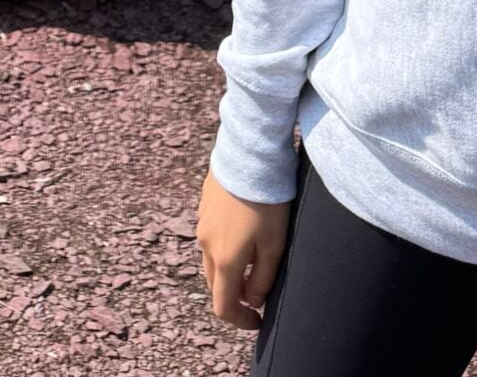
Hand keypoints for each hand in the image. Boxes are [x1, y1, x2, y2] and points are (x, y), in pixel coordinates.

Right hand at [197, 167, 292, 330]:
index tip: (257, 322)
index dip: (240, 321)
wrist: (249, 154)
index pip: (223, 306)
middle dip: (234, 293)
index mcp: (225, 260)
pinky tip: (244, 227)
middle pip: (215, 283)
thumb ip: (263, 279)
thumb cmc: (267, 201)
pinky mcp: (204, 204)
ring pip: (212, 258)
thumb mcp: (275, 244)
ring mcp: (202, 223)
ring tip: (253, 255)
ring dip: (228, 267)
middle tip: (257, 289)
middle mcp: (206, 244)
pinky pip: (212, 234)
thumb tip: (253, 299)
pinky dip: (224, 243)